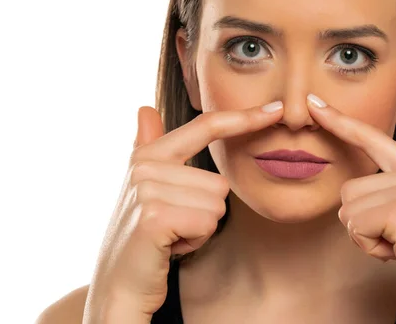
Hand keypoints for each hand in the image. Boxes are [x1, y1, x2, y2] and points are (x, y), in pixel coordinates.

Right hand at [83, 102, 283, 323]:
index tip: (276, 110)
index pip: (205, 126)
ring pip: (217, 204)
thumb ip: (149, 145)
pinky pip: (208, 223)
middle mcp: (145, 166)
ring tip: (170, 236)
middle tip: (173, 227)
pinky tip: (169, 247)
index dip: (243, 118)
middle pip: (220, 182)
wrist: (119, 285)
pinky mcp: (155, 217)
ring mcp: (148, 190)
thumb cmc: (143, 237)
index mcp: (148, 155)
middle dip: (205, 212)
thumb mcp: (145, 187)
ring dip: (200, 228)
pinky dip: (195, 241)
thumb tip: (145, 109)